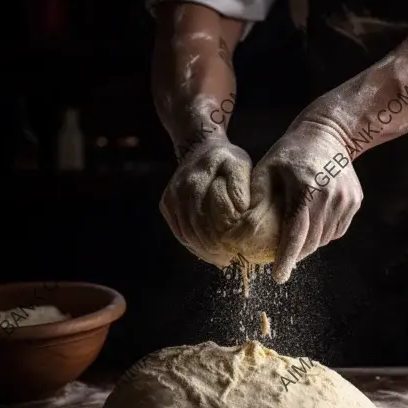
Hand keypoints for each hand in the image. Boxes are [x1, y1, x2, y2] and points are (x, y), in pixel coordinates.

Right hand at [160, 137, 252, 267]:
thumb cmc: (225, 158)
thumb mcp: (239, 164)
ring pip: (185, 234)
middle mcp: (178, 192)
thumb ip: (240, 185)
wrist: (200, 146)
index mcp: (195, 182)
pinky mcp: (166, 205)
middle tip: (230, 261)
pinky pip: (180, 231)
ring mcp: (170, 199)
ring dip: (202, 251)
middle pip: (194, 231)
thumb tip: (241, 209)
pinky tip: (208, 252)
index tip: (234, 252)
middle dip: (212, 250)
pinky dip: (193, 244)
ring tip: (221, 260)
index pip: (204, 221)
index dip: (218, 241)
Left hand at [250, 116, 362, 282]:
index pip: (296, 232)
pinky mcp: (355, 202)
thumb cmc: (290, 151)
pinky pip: (336, 230)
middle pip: (311, 241)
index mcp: (306, 188)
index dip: (286, 257)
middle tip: (279, 257)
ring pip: (325, 238)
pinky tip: (311, 220)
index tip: (279, 277)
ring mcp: (346, 200)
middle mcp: (330, 196)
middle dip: (294, 253)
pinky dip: (322, 232)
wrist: (329, 133)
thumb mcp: (266, 167)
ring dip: (308, 243)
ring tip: (295, 234)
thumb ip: (256, 196)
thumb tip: (244, 227)